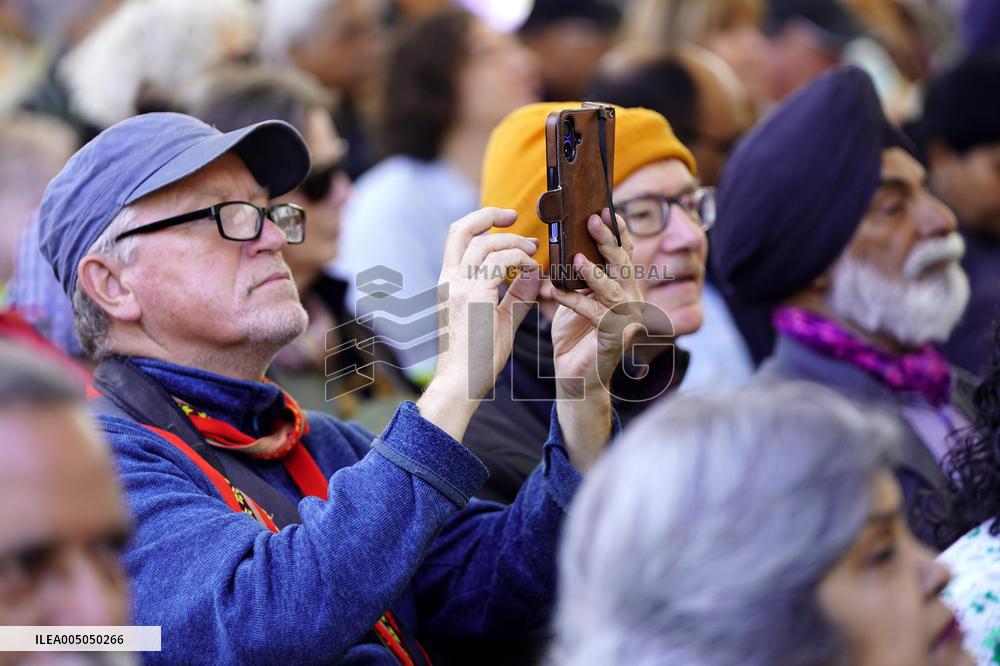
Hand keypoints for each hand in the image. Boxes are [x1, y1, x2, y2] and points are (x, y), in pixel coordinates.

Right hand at [417, 207, 541, 441]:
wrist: (461, 384)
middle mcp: (450, 280)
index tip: (507, 225)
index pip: (458, 238)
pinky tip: (533, 270)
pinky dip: (518, 259)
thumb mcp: (501, 320)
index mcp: (451, 283)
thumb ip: (517, 296)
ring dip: (512, 241)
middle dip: (489, 214)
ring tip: (532, 250)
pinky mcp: (473, 297)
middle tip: (515, 217)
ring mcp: (459, 287)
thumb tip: (537, 275)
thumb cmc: (477, 359)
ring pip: (483, 242)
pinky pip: (498, 262)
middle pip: (461, 228)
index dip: (481, 223)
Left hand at [549, 210, 643, 469]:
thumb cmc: (574, 336)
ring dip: (594, 272)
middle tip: (593, 218)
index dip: (617, 231)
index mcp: (624, 287)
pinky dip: (574, 301)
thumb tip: (558, 245)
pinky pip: (595, 314)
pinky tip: (556, 292)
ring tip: (577, 257)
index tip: (606, 208)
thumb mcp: (573, 297)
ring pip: (613, 288)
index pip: (624, 253)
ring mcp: (628, 320)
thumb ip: (573, 275)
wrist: (575, 378)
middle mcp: (632, 299)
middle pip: (622, 263)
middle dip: (608, 240)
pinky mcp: (615, 338)